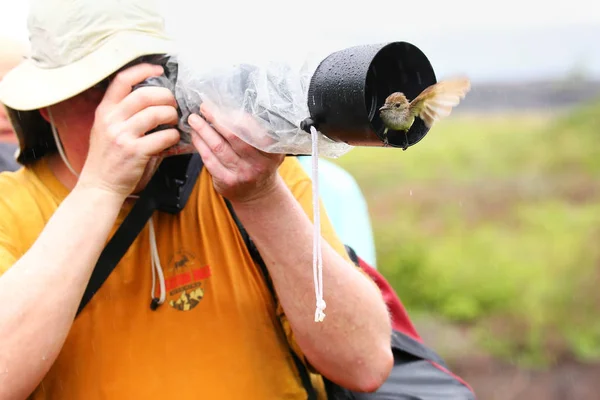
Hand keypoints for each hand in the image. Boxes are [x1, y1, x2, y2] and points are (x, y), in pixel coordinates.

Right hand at [76, 63, 180, 197]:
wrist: (99, 185)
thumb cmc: (108, 158)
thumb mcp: (105, 129)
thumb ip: (123, 113)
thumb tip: (154, 99)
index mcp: (104, 111)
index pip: (122, 80)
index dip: (142, 70)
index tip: (158, 70)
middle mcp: (111, 120)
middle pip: (144, 95)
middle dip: (165, 96)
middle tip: (173, 102)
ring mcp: (122, 136)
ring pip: (155, 114)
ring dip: (171, 115)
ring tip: (174, 120)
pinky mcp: (135, 152)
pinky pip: (162, 137)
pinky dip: (173, 135)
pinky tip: (173, 138)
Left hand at [188, 102, 284, 203]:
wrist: (258, 194)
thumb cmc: (260, 163)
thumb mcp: (269, 149)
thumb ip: (258, 133)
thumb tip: (231, 107)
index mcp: (272, 151)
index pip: (253, 129)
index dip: (236, 115)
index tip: (222, 104)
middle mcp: (259, 163)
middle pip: (234, 136)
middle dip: (216, 118)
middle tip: (205, 106)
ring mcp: (243, 174)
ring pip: (218, 147)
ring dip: (203, 130)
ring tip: (194, 118)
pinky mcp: (227, 182)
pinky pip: (210, 160)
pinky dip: (200, 145)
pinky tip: (195, 135)